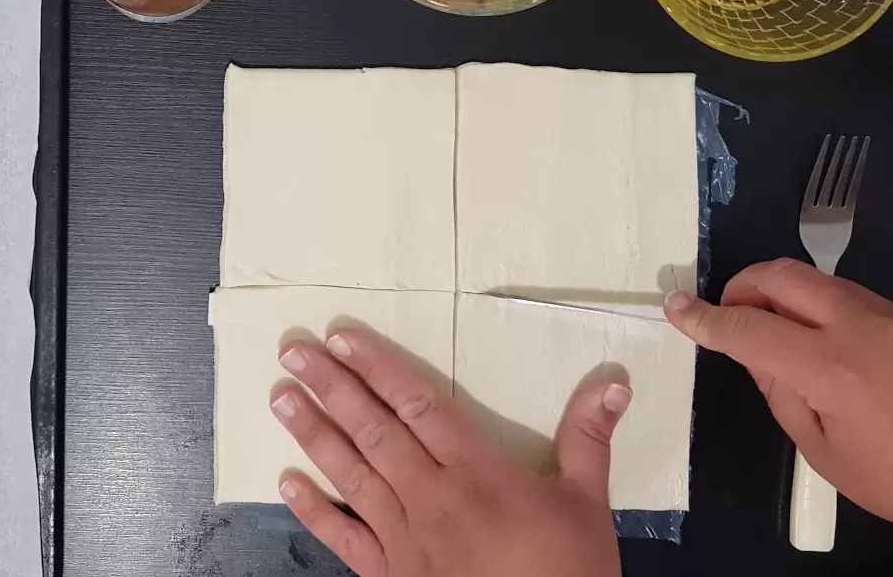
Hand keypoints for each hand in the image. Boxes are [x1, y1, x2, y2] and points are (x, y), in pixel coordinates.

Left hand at [270, 326, 627, 576]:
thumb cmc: (567, 573)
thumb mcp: (589, 504)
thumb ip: (588, 439)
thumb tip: (613, 381)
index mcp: (477, 471)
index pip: (419, 404)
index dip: (378, 368)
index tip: (342, 339)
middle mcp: (431, 496)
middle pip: (374, 430)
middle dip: (331, 388)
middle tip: (292, 351)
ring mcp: (405, 537)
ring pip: (351, 475)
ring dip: (312, 435)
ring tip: (279, 398)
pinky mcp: (390, 576)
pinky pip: (344, 539)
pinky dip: (313, 512)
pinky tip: (285, 484)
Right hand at [666, 259, 892, 576]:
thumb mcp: (824, 453)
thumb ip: (783, 396)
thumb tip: (761, 359)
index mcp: (833, 369)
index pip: (750, 328)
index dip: (706, 318)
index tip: (677, 308)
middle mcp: (864, 328)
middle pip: (784, 275)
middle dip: (742, 286)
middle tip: (728, 314)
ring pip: (820, 281)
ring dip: (784, 294)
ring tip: (776, 333)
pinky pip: (853, 298)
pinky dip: (822, 308)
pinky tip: (824, 345)